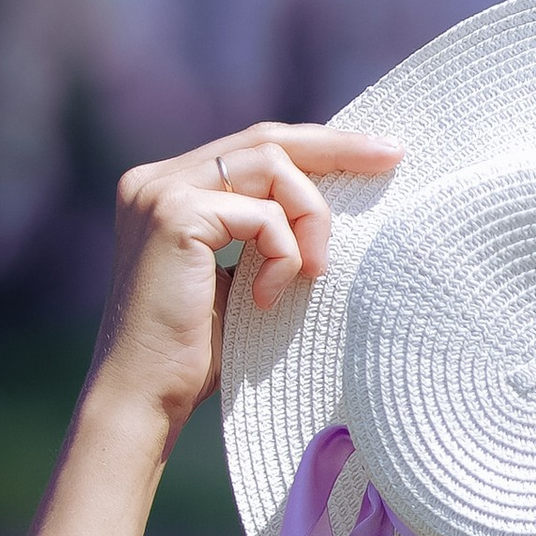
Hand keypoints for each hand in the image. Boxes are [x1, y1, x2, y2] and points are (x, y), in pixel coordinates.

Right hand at [84, 121, 403, 444]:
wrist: (145, 396)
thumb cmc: (194, 356)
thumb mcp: (239, 279)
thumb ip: (262, 236)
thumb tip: (328, 207)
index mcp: (172, 188)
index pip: (255, 147)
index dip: (318, 145)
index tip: (378, 152)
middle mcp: (159, 178)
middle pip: (268, 140)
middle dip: (337, 148)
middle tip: (390, 157)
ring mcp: (162, 191)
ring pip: (273, 166)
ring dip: (310, 219)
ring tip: (315, 273)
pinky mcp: (175, 215)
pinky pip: (264, 216)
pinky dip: (284, 256)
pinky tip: (268, 299)